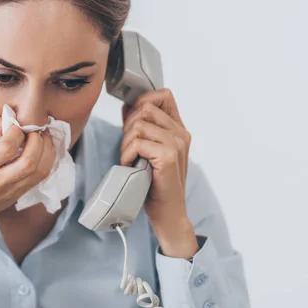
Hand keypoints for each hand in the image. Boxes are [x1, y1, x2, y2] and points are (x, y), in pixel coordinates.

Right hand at [0, 115, 55, 264]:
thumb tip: (6, 119)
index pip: (6, 148)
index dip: (15, 131)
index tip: (14, 124)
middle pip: (28, 162)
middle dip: (36, 140)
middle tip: (32, 129)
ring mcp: (13, 190)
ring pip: (40, 170)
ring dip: (46, 148)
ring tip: (41, 135)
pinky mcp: (22, 193)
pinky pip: (43, 176)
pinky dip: (48, 158)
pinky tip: (43, 147)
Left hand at [120, 88, 197, 257]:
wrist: (168, 212)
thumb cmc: (156, 183)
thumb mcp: (148, 150)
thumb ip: (141, 127)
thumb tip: (127, 106)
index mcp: (178, 129)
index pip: (163, 95)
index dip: (142, 101)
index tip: (132, 121)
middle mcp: (181, 133)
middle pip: (145, 107)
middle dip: (129, 125)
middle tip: (129, 147)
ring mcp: (176, 144)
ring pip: (138, 125)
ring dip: (126, 143)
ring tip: (130, 159)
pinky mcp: (168, 156)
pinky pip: (138, 142)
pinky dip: (127, 154)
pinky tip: (131, 166)